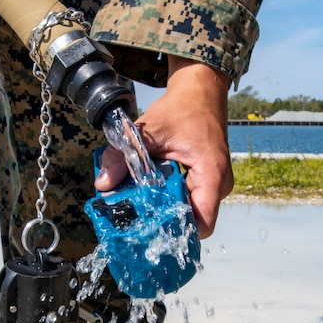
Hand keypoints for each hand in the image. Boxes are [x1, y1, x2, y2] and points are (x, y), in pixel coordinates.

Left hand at [95, 57, 233, 237]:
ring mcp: (214, 183)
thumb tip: (103, 184)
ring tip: (140, 198)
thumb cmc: (183, 108)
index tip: (149, 228)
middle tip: (135, 215)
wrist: (200, 90)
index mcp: (212, 174)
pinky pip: (187, 197)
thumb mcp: (148, 130)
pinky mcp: (206, 180)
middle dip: (163, 218)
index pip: (202, 223)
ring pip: (188, 208)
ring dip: (165, 205)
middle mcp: (219, 184)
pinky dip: (168, 194)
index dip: (177, 231)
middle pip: (192, 219)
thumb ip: (123, 156)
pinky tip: (151, 187)